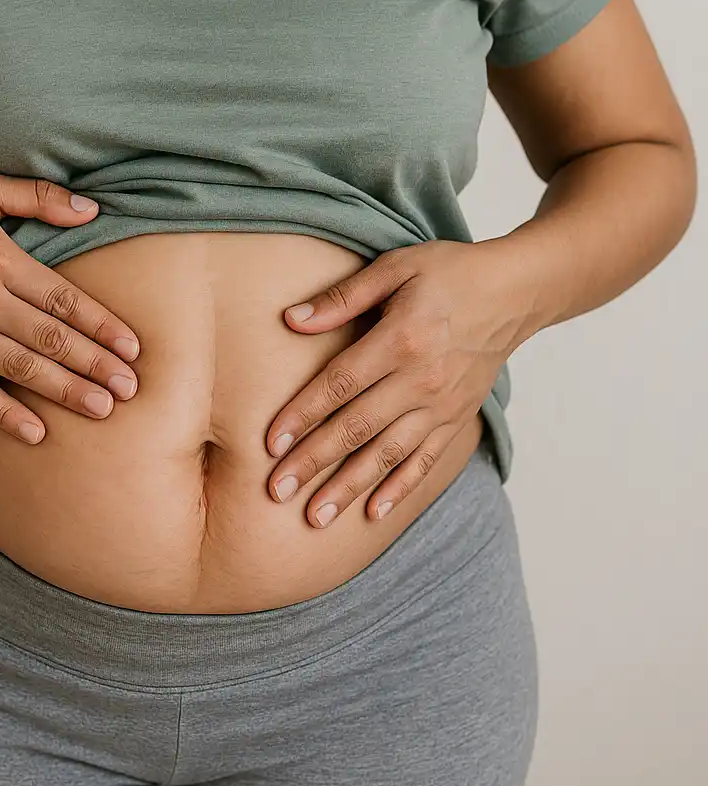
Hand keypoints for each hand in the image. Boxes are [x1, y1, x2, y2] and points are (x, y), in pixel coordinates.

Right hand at [0, 170, 140, 443]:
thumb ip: (39, 197)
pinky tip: (36, 432)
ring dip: (63, 391)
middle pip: (48, 337)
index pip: (62, 298)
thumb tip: (92, 210)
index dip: (101, 325)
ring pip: (19, 367)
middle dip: (94, 364)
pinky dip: (4, 413)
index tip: (132, 348)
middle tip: (130, 388)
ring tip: (101, 409)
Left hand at [264, 239, 527, 526]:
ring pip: (387, 454)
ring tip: (315, 517)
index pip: (339, 384)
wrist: (514, 292)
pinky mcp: (457, 419)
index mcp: (399, 339)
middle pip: (356, 427)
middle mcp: (419, 380)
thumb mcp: (395, 267)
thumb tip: (292, 319)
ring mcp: (441, 405)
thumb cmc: (449, 273)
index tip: (270, 444)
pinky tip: (373, 512)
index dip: (302, 415)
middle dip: (313, 462)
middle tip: (276, 491)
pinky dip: (400, 488)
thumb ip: (343, 298)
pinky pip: (425, 461)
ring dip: (349, 487)